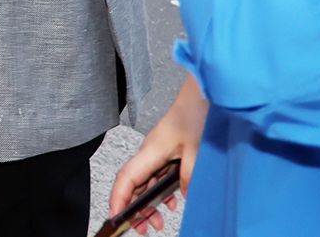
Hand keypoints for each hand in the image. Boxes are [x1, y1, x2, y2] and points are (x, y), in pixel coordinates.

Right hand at [109, 75, 205, 231]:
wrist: (203, 95)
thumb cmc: (196, 115)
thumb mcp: (196, 151)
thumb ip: (188, 176)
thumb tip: (182, 196)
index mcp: (151, 151)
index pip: (127, 178)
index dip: (119, 198)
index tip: (117, 217)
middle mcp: (150, 152)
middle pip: (133, 184)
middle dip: (134, 208)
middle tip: (142, 229)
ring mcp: (157, 152)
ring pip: (145, 182)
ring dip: (148, 203)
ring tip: (158, 222)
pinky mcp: (167, 152)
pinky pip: (156, 176)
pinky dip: (159, 192)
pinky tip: (169, 203)